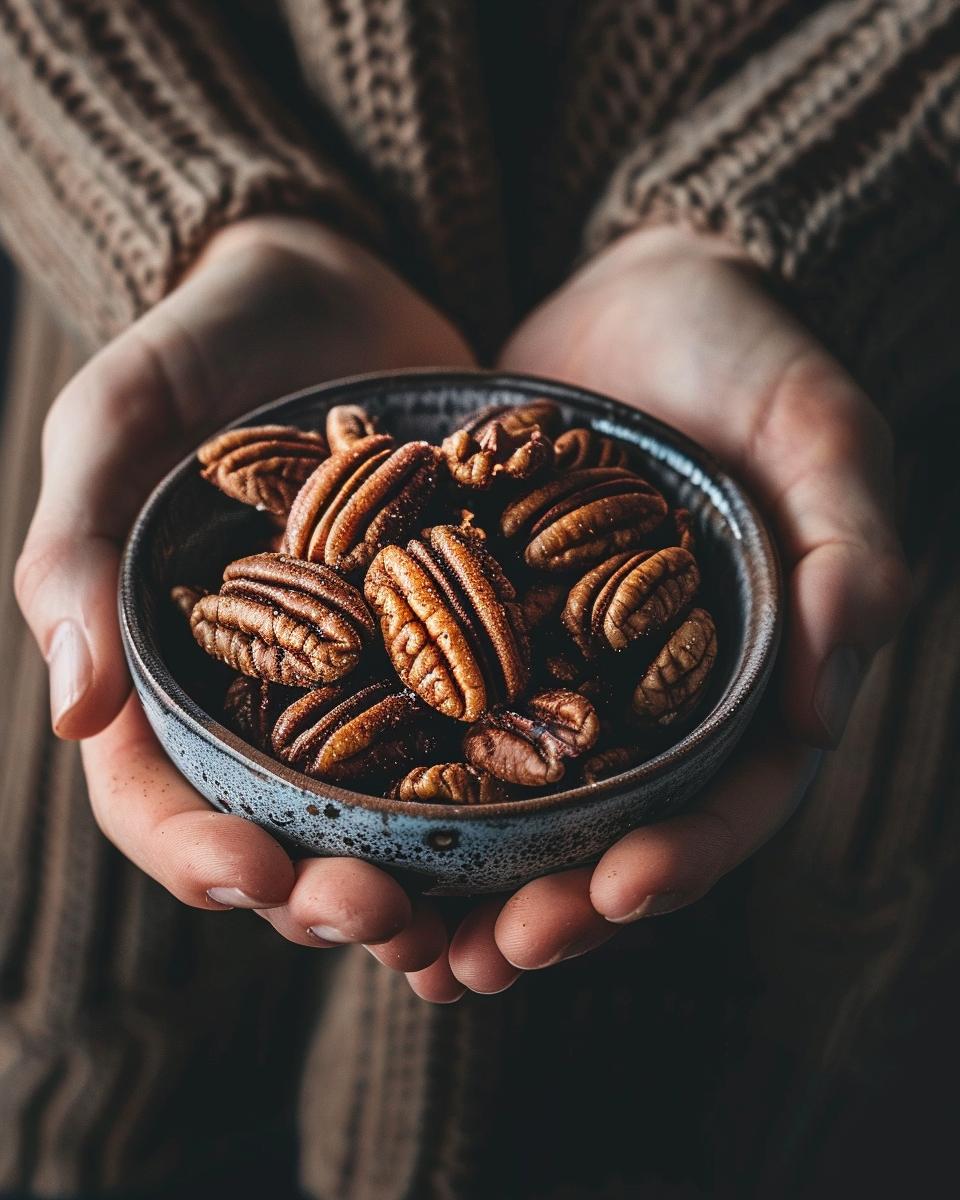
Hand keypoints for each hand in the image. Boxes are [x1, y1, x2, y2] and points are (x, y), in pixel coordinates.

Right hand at [14, 215, 473, 968]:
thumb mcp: (117, 424)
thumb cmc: (205, 343)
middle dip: (326, 894)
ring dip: (423, 881)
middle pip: (282, 832)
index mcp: (165, 667)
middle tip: (387, 918)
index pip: (158, 794)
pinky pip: (477, 733)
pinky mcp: (451, 642)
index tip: (255, 876)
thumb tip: (74, 709)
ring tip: (475, 919)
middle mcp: (264, 696)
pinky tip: (553, 831)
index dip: (196, 853)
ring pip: (385, 817)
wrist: (334, 285)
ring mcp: (363, 677)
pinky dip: (503, 796)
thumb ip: (79, 551)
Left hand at [439, 226, 910, 996]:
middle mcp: (649, 692)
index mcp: (744, 675)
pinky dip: (400, 779)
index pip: (725, 798)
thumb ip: (843, 552)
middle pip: (607, 830)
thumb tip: (830, 691)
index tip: (615, 894)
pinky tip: (342, 828)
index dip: (678, 857)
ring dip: (465, 880)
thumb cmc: (748, 353)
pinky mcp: (479, 624)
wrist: (637, 288)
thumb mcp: (818, 434)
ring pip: (516, 803)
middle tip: (483, 960)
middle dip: (553, 904)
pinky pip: (436, 714)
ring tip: (406, 942)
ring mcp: (560, 665)